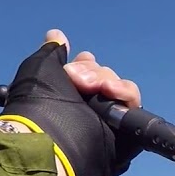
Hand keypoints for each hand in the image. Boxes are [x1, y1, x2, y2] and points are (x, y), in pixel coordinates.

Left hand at [0, 29, 143, 175]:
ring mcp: (106, 123)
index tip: (76, 64)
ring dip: (111, 82)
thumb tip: (56, 35)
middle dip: (97, 73)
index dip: (86, 65)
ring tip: (99, 88)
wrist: (51, 140)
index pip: (89, 72)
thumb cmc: (39, 104)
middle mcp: (88, 109)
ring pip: (123, 92)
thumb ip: (52, 52)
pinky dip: (127, 98)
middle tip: (78, 80)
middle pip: (108, 78)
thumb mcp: (39, 68)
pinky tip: (113, 93)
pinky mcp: (124, 137)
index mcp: (67, 95)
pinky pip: (135, 111)